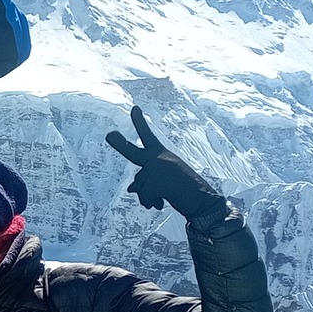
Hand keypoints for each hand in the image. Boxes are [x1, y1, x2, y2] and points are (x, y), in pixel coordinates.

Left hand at [105, 107, 224, 218]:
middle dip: (119, 144)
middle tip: (109, 135)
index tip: (134, 108)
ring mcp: (157, 168)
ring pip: (139, 186)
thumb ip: (145, 182)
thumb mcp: (163, 183)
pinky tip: (163, 203)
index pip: (148, 136)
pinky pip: (144, 196)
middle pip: (132, 152)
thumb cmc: (185, 191)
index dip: (140, 122)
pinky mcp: (156, 182)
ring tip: (165, 198)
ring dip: (148, 198)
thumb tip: (130, 189)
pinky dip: (151, 203)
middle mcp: (158, 158)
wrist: (203, 201)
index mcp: (162, 155)